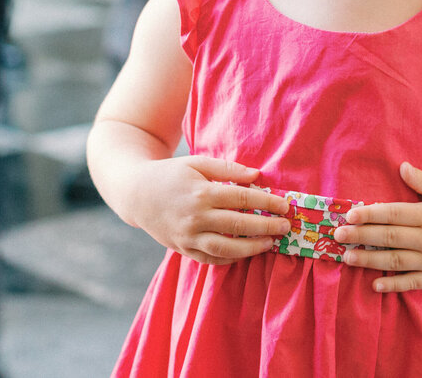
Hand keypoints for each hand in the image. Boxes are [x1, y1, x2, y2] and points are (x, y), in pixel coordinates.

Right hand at [128, 156, 289, 264]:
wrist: (136, 193)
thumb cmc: (171, 174)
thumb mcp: (197, 162)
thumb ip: (227, 168)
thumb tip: (256, 176)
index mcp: (201, 192)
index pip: (242, 198)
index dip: (267, 202)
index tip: (284, 205)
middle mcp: (195, 217)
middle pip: (238, 224)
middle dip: (266, 227)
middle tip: (285, 227)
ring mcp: (188, 236)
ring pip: (226, 248)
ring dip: (251, 248)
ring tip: (270, 244)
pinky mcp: (182, 249)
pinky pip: (210, 259)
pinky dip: (230, 259)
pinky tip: (245, 253)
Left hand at [333, 161, 421, 292]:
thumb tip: (402, 167)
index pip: (392, 214)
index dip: (369, 214)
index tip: (348, 214)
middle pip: (388, 238)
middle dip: (360, 236)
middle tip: (337, 235)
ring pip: (395, 261)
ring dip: (369, 261)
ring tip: (347, 258)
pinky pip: (412, 283)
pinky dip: (393, 286)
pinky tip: (374, 285)